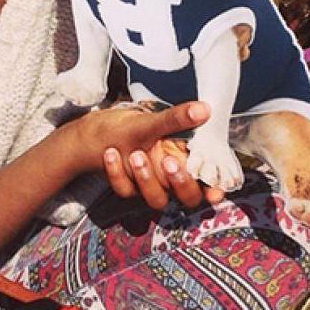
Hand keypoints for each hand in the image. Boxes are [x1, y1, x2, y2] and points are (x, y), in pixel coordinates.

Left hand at [64, 101, 224, 209]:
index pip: (207, 182)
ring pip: (157, 199)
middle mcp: (170, 178)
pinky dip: (117, 173)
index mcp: (184, 162)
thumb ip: (177, 119)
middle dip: (182, 184)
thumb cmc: (131, 127)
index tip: (215, 191)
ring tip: (135, 154)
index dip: (215, 189)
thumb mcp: (152, 121)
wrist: (94, 133)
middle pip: (188, 198)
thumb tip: (203, 109)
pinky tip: (110, 154)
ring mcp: (150, 186)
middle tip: (169, 162)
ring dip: (147, 179)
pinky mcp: (128, 188)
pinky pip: (126, 190)